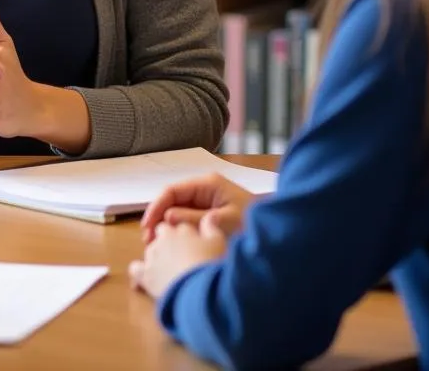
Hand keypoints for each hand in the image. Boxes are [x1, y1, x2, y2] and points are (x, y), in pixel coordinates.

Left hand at [129, 219, 227, 299]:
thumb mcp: (219, 243)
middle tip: (181, 256)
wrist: (200, 291)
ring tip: (170, 271)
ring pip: (150, 249)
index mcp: (180, 229)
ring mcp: (152, 255)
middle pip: (162, 234)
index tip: (193, 244)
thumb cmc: (211, 265)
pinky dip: (139, 272)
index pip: (178, 225)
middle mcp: (163, 238)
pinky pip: (136, 269)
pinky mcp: (145, 274)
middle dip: (169, 242)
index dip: (185, 235)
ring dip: (157, 256)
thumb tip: (210, 216)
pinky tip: (146, 278)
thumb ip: (212, 227)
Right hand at [139, 173, 254, 243]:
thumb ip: (194, 219)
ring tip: (157, 245)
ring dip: (167, 227)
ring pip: (178, 211)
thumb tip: (166, 218)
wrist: (282, 230)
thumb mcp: (224, 222)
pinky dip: (179, 231)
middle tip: (148, 241)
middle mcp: (204, 189)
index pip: (172, 191)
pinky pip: (188, 219)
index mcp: (207, 184)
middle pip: (172, 201)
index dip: (156, 208)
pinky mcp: (211, 213)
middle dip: (159, 219)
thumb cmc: (256, 223)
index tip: (146, 227)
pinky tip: (173, 244)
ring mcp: (207, 201)